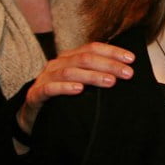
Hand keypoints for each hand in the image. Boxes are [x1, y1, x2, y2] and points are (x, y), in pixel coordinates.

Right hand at [16, 42, 134, 134]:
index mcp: (69, 58)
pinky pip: (50, 88)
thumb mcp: (81, 84)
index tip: (131, 59)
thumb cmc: (62, 98)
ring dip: (92, 76)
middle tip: (127, 73)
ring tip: (110, 82)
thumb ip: (97, 76)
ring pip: (70, 71)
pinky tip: (79, 90)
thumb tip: (125, 74)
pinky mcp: (36, 94)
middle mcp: (57, 64)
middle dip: (108, 64)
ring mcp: (45, 78)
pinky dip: (65, 88)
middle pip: (85, 58)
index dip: (112, 51)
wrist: (33, 116)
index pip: (92, 48)